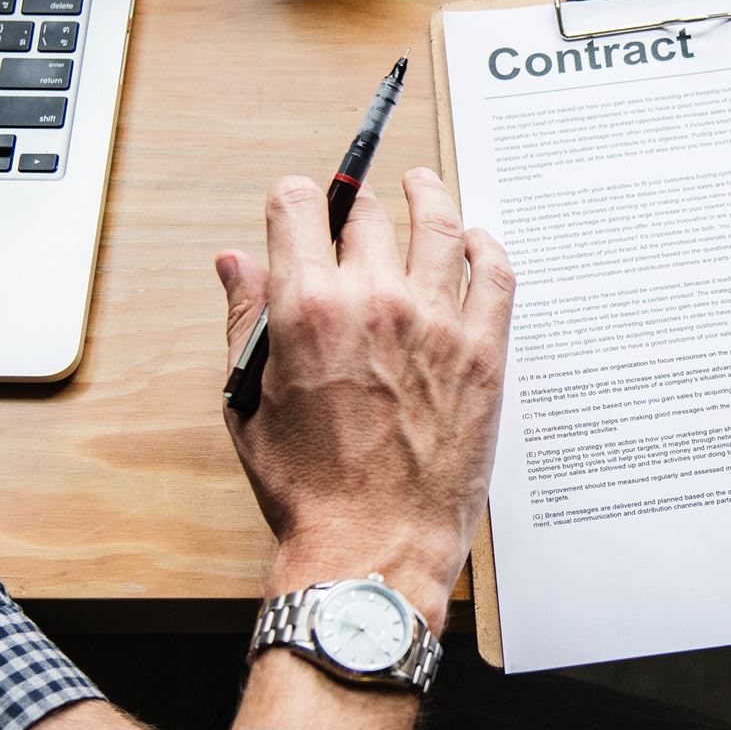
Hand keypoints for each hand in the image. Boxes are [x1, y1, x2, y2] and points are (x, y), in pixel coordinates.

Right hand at [215, 168, 514, 627]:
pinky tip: (475, 240)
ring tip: (421, 186)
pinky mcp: (484, 351)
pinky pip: (495, 273)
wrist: (374, 543)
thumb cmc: (309, 486)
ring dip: (427, 196)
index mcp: (307, 307)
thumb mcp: (251, 399)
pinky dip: (485, 245)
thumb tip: (235, 261)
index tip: (302, 203)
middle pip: (368, 214)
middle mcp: (374, 301)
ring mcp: (436, 322)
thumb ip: (246, 319)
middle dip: (356, 208)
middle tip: (359, 215)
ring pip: (439, 225)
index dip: (296, 199)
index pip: (298, 208)